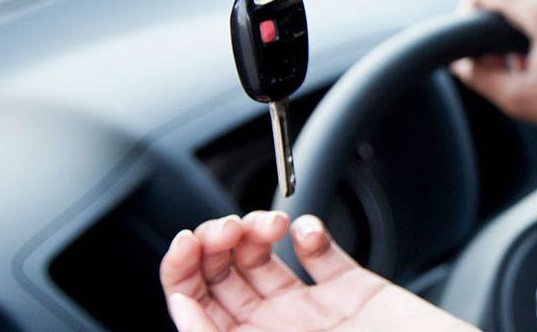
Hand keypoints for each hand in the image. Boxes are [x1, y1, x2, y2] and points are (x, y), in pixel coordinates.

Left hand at [160, 211, 477, 331]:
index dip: (180, 272)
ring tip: (269, 223)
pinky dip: (310, 234)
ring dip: (256, 231)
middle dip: (215, 243)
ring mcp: (315, 312)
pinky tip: (308, 232)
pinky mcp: (355, 292)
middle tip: (227, 226)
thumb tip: (182, 312)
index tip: (188, 242)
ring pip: (264, 260)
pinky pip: (321, 256)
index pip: (194, 309)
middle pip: (222, 279)